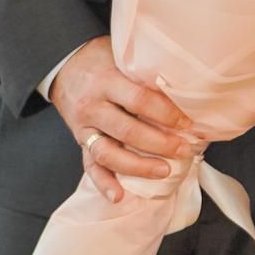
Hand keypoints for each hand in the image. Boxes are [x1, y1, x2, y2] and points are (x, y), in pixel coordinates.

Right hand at [49, 36, 199, 203]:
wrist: (64, 65)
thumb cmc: (102, 59)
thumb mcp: (122, 58)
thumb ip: (144, 74)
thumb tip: (186, 91)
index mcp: (107, 81)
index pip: (140, 100)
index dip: (166, 114)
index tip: (189, 123)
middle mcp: (93, 106)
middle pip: (127, 130)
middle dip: (159, 144)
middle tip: (185, 150)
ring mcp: (83, 127)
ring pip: (107, 153)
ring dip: (137, 166)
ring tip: (164, 172)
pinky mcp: (79, 141)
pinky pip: (89, 166)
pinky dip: (103, 183)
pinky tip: (119, 196)